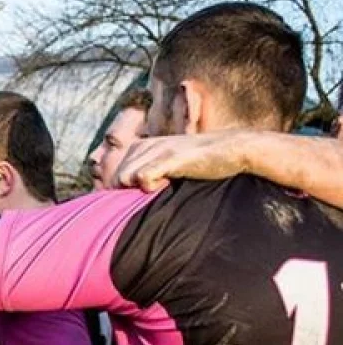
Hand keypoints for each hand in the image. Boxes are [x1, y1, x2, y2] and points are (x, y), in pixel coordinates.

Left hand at [114, 131, 250, 191]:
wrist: (231, 148)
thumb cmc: (200, 162)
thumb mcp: (167, 164)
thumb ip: (147, 173)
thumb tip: (126, 199)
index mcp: (141, 146)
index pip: (114, 175)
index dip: (124, 191)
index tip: (144, 195)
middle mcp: (145, 145)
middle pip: (117, 178)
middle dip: (130, 191)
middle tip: (156, 190)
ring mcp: (157, 149)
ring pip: (125, 177)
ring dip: (141, 188)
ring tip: (163, 185)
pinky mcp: (170, 157)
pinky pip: (142, 177)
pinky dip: (150, 186)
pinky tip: (167, 184)